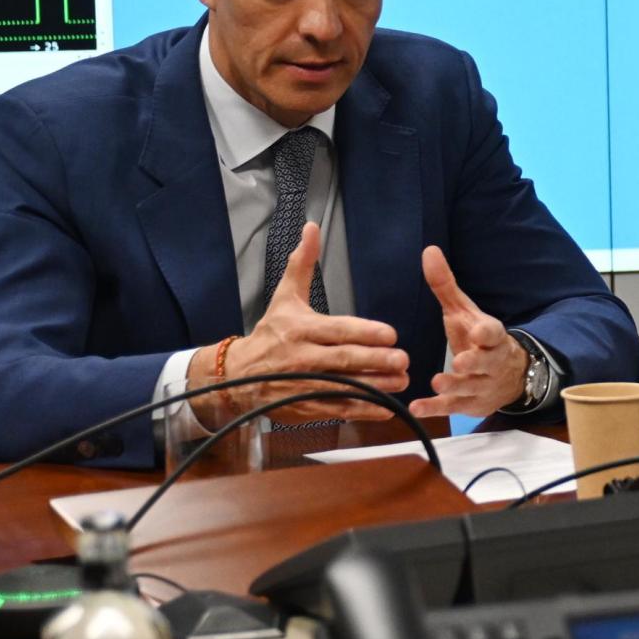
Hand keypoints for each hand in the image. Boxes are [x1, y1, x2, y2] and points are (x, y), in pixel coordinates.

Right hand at [188, 222, 408, 424]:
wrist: (235, 376)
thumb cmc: (269, 333)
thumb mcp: (284, 297)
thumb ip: (302, 265)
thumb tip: (312, 227)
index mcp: (300, 328)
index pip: (337, 330)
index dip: (364, 333)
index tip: (391, 334)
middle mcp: (302, 357)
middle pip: (344, 360)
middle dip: (376, 361)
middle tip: (403, 360)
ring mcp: (302, 384)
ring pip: (343, 387)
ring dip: (375, 387)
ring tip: (402, 382)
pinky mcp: (303, 407)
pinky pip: (336, 409)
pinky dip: (361, 410)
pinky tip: (385, 407)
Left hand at [407, 246, 528, 417]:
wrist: (507, 375)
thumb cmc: (478, 338)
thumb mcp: (463, 311)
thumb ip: (445, 285)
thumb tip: (429, 250)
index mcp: (492, 337)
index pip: (494, 334)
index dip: (487, 335)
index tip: (479, 333)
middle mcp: (491, 363)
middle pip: (486, 364)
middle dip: (475, 364)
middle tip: (461, 362)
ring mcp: (482, 386)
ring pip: (471, 388)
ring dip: (455, 386)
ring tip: (437, 383)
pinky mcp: (471, 404)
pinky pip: (454, 407)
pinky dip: (436, 408)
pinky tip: (417, 408)